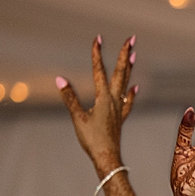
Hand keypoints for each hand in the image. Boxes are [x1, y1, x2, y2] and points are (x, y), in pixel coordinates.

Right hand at [57, 35, 138, 175]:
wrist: (107, 158)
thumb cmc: (92, 140)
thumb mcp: (77, 118)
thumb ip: (70, 98)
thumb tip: (59, 79)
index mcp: (104, 99)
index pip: (99, 71)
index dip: (97, 54)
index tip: (98, 38)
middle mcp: (114, 101)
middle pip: (120, 73)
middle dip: (125, 55)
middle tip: (132, 39)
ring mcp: (119, 109)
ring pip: (125, 84)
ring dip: (129, 69)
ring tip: (134, 55)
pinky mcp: (120, 119)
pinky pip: (127, 102)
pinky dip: (131, 93)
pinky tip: (135, 87)